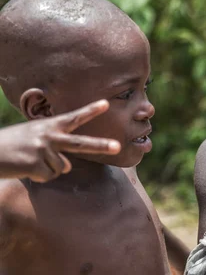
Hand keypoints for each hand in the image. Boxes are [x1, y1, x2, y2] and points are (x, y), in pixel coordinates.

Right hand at [0, 100, 120, 181]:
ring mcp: (43, 150)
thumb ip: (54, 146)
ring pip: (62, 167)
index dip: (91, 110)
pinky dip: (38, 176)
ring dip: (47, 169)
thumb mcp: (34, 136)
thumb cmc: (12, 144)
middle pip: (81, 143)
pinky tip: (25, 169)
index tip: (106, 103)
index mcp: (49, 125)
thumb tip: (68, 167)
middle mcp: (49, 136)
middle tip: (118, 147)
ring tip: (29, 160)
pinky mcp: (35, 165)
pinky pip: (49, 176)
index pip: (74, 117)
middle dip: (101, 146)